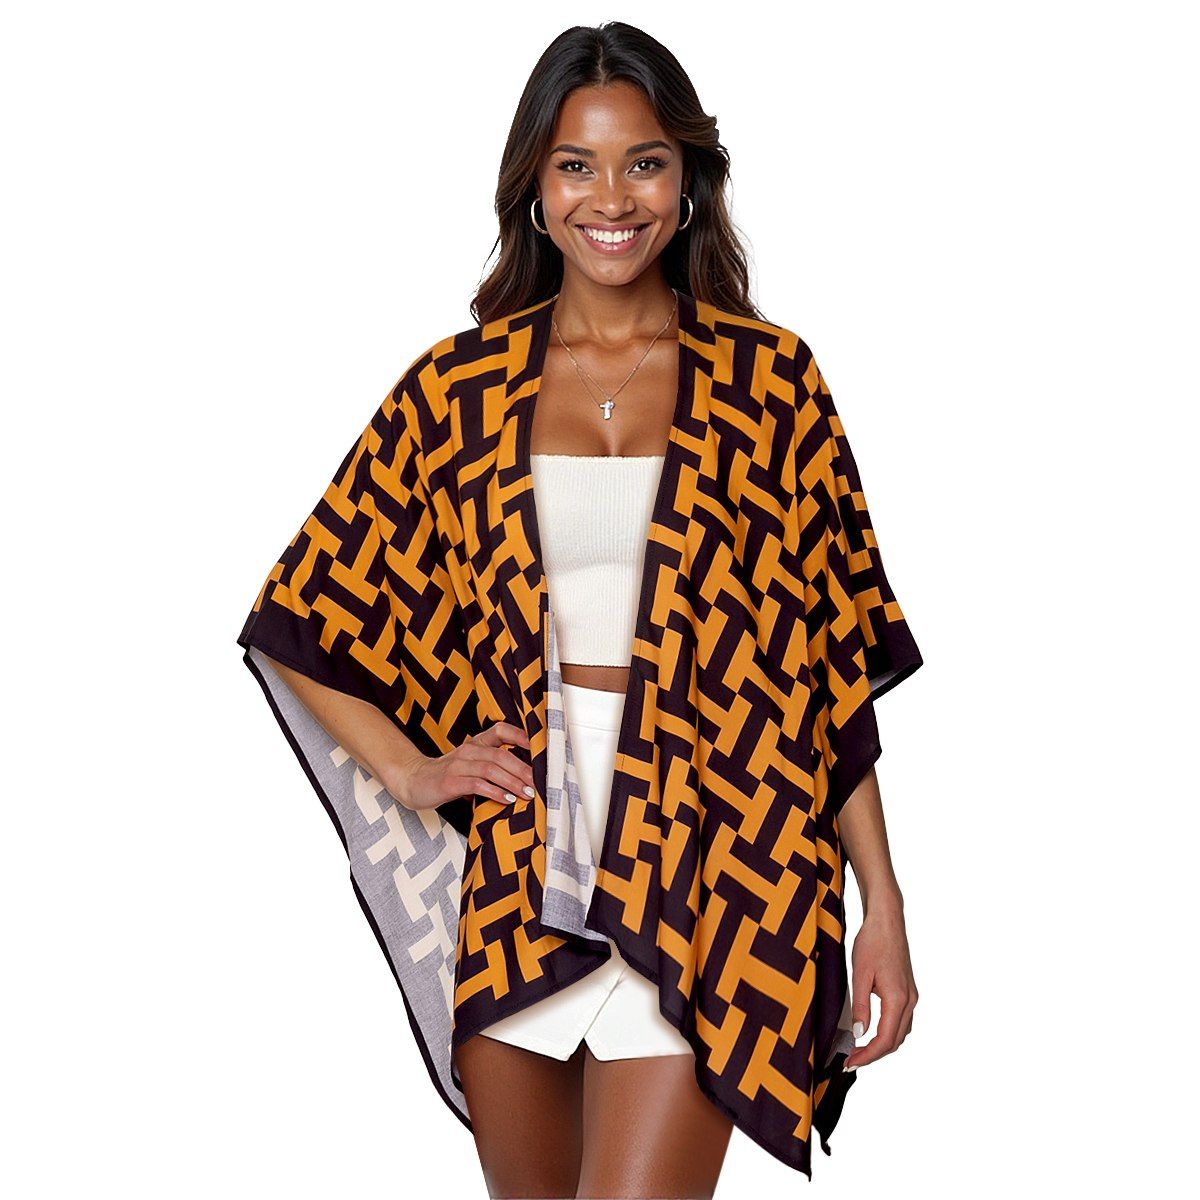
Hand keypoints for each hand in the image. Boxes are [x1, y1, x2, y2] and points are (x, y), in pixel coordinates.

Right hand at [389, 722, 535, 812]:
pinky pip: (477, 785)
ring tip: (528, 794)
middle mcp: (468, 750)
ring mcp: (458, 765)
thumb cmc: (446, 775)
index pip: (500, 730)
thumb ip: (492, 766)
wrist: (412, 781)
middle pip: (501, 755)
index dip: (520, 736)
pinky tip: (507, 800)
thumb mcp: (470, 765)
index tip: (539, 749)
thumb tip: (525, 777)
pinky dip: (495, 792)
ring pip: (492, 769)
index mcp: (475, 744)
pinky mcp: (450, 781)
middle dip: (523, 770)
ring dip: (513, 782)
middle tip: (539, 783)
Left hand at [844, 902, 917, 1069]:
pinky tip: (873, 1032)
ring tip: (859, 1050)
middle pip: (895, 1041)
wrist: (887, 921)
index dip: (867, 1055)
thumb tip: (858, 1034)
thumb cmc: (872, 942)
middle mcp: (909, 1001)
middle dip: (874, 1055)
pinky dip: (888, 1033)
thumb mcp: (860, 974)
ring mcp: (911, 997)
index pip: (885, 1040)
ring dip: (882, 1046)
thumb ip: (860, 1006)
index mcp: (898, 999)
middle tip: (851, 1060)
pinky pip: (901, 1021)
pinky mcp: (908, 991)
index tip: (850, 1063)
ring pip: (900, 1033)